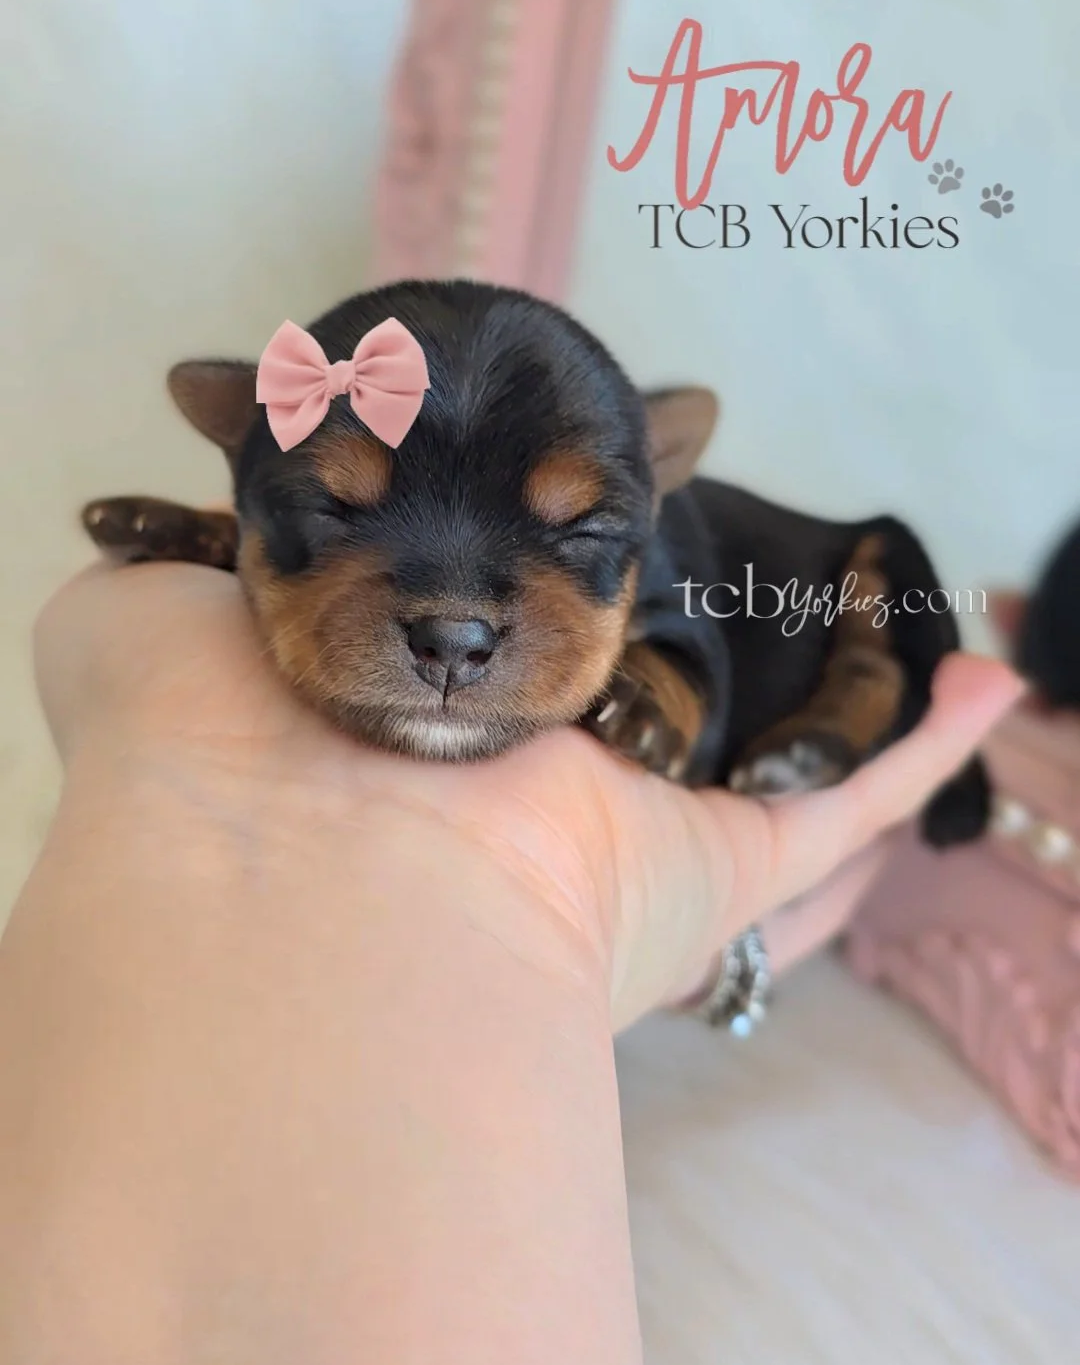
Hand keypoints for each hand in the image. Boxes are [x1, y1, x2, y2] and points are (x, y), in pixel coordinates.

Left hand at [34, 561, 1022, 1030]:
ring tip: (902, 657)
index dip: (536, 589)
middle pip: (637, 719)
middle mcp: (517, 799)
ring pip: (751, 781)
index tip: (579, 515)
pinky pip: (838, 814)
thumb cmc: (196, 743)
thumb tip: (174, 488)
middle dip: (698, 667)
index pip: (488, 652)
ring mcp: (619, 846)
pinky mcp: (704, 875)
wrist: (271, 876)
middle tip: (761, 591)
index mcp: (398, 731)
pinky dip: (919, 759)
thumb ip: (172, 546)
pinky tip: (982, 692)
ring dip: (826, 727)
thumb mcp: (146, 607)